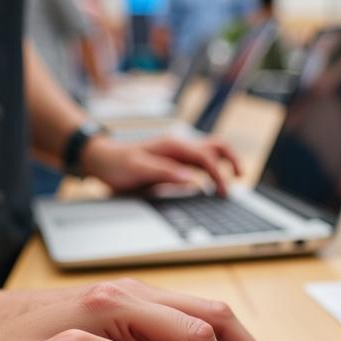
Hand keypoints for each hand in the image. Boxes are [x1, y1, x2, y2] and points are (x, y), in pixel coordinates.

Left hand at [82, 135, 241, 195]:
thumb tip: (192, 180)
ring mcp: (177, 153)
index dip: (218, 175)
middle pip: (215, 146)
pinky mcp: (174, 161)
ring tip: (229, 183)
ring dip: (223, 164)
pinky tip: (210, 186)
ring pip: (210, 152)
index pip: (206, 158)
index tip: (222, 193)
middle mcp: (179, 146)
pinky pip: (199, 162)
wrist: (101, 159)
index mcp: (173, 146)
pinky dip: (211, 171)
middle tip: (240, 176)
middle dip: (231, 160)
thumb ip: (166, 173)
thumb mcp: (138, 170)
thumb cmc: (117, 164)